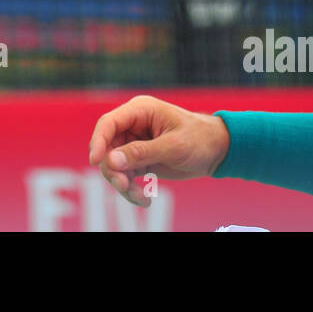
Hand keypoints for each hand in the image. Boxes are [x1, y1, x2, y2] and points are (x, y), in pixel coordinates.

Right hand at [88, 95, 230, 206]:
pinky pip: (125, 176)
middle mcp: (133, 125)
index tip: (95, 162)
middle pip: (107, 147)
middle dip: (113, 170)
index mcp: (140, 111)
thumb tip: (111, 160)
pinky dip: (131, 190)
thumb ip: (142, 153)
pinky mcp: (139, 159)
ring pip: (113, 165)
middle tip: (125, 186)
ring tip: (140, 197)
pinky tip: (145, 200)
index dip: (98, 141)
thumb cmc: (199, 139)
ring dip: (123, 184)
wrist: (217, 151)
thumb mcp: (173, 146)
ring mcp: (134, 143)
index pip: (109, 123)